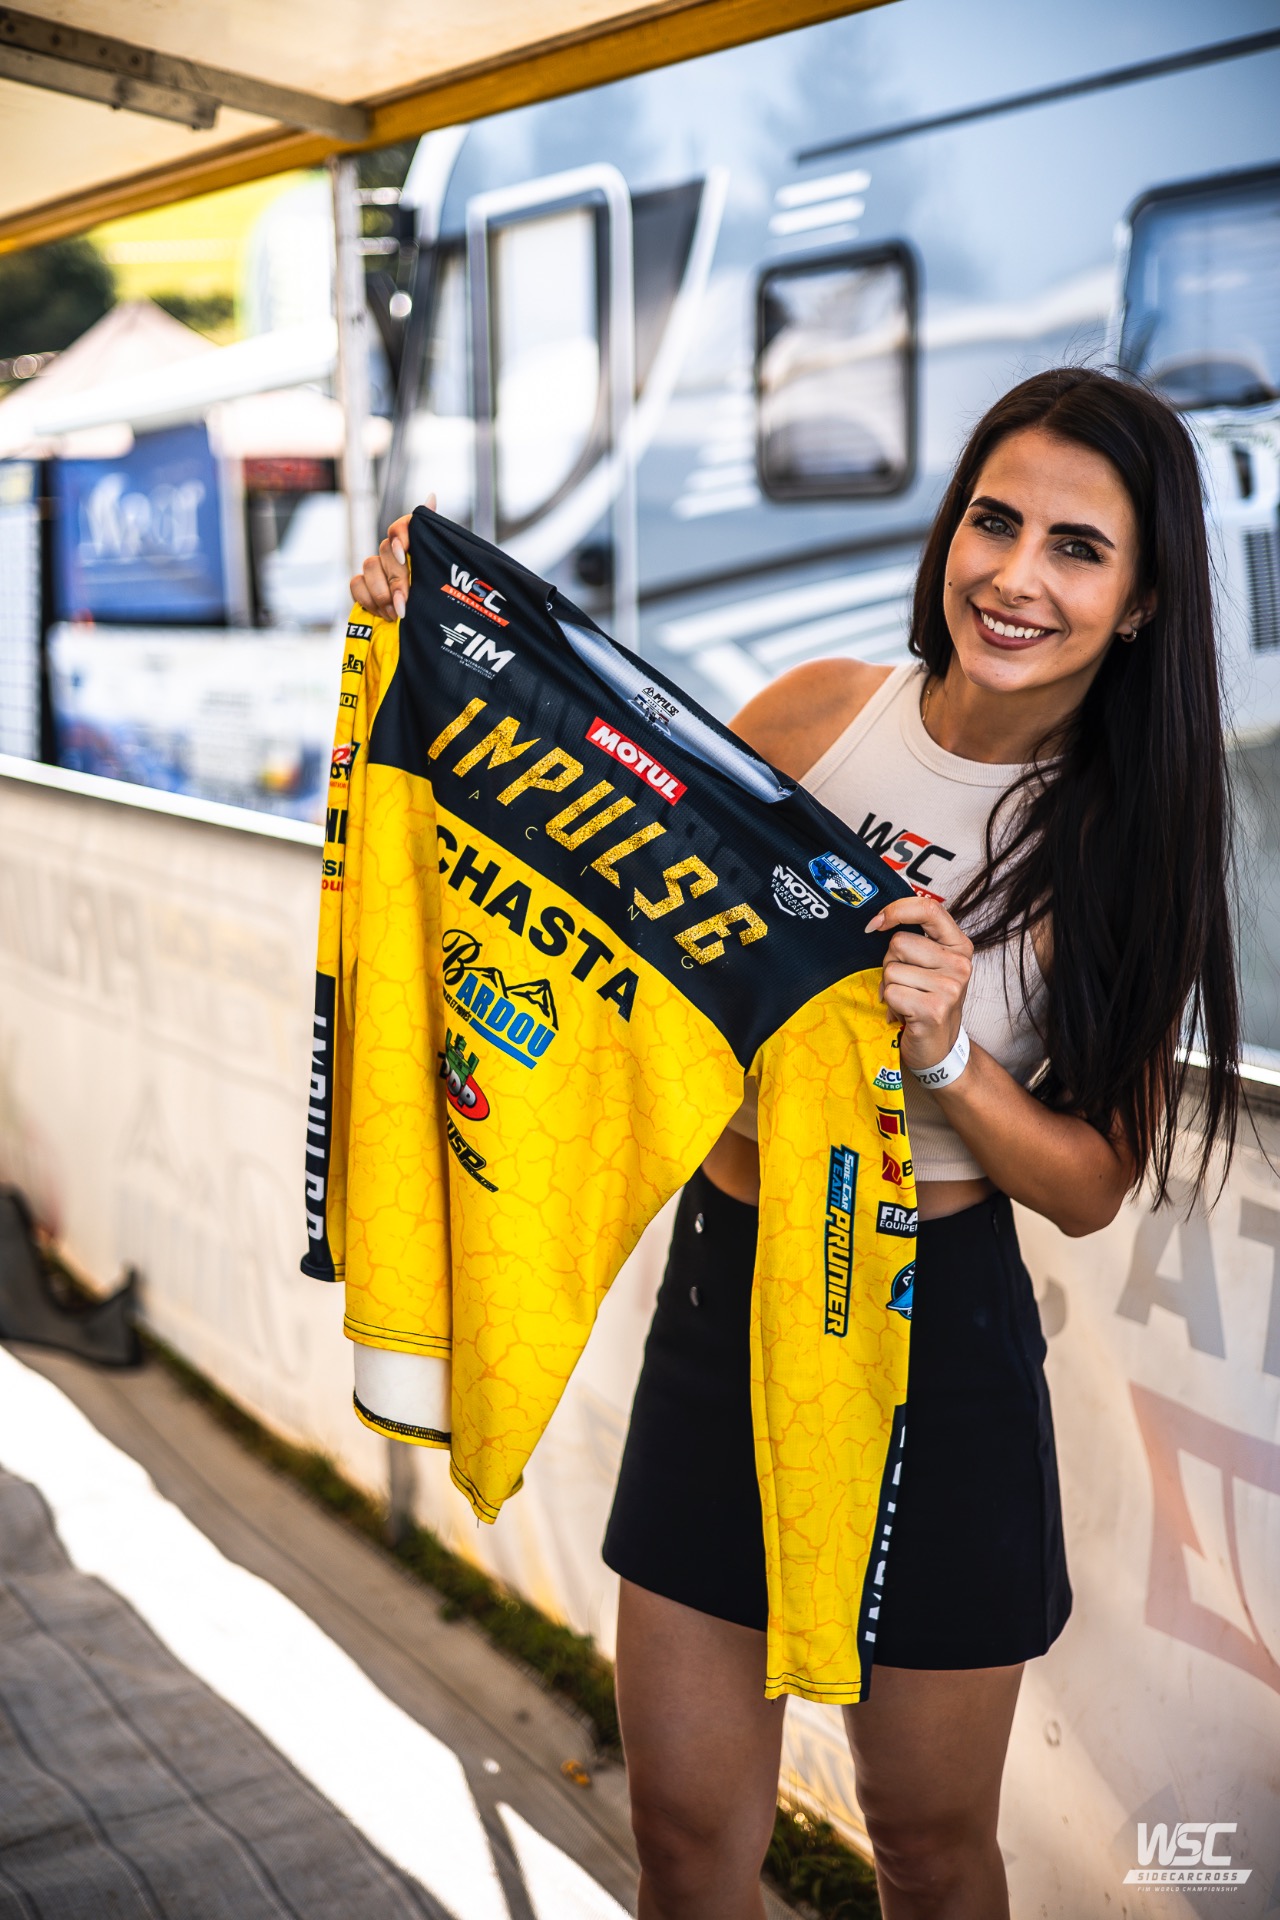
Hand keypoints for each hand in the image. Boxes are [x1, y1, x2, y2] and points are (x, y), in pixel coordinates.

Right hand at [348, 494, 434, 617]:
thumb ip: (436, 539)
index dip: (400, 534)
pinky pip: (356, 583)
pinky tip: (384, 615)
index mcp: (416, 548)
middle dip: (395, 578)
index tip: (403, 552)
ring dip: (382, 592)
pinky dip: (369, 600)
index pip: (403, 526)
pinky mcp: (363, 587)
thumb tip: (431, 496)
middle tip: (404, 601)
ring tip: (397, 614)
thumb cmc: (437, 603)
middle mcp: (395, 554)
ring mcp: (378, 570)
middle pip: (386, 550)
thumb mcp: (442, 574)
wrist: (424, 632)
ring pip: (369, 565)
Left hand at [866, 895, 973, 1078]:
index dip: (896, 910)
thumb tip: (877, 922)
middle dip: (890, 963)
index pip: (928, 908)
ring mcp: (950, 988)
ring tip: (907, 1000)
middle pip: (899, 942)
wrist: (939, 1047)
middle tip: (906, 984)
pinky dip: (891, 1004)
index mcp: (959, 945)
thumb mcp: (931, 964)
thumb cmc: (928, 1001)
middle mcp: (960, 964)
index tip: (877, 923)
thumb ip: (915, 939)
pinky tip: (906, 1014)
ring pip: (891, 969)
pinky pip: (891, 992)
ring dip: (890, 986)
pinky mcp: (934, 1009)